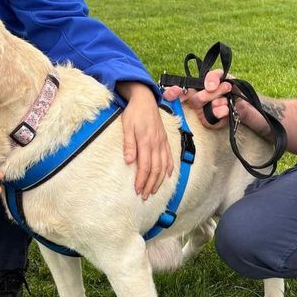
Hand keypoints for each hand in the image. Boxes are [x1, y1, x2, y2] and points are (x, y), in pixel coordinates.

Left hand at [118, 82, 172, 199]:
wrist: (145, 99)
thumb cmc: (134, 113)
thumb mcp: (127, 126)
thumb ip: (129, 144)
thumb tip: (128, 161)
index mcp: (146, 141)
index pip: (145, 166)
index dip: (142, 180)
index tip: (137, 190)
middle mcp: (156, 144)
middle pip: (156, 170)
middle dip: (150, 184)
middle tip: (144, 196)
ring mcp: (162, 142)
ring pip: (164, 166)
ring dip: (159, 180)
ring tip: (153, 191)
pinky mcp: (165, 140)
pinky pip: (170, 157)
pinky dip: (170, 168)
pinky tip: (168, 176)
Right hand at [161, 69, 233, 128]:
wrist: (243, 100)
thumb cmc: (228, 87)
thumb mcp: (221, 76)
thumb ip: (212, 76)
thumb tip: (208, 86)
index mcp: (192, 89)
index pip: (173, 93)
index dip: (170, 93)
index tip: (176, 90)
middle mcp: (193, 101)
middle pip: (194, 99)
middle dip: (212, 93)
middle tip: (226, 87)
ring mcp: (200, 113)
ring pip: (203, 107)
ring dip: (219, 100)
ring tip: (227, 97)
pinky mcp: (208, 123)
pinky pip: (210, 118)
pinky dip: (221, 111)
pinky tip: (226, 108)